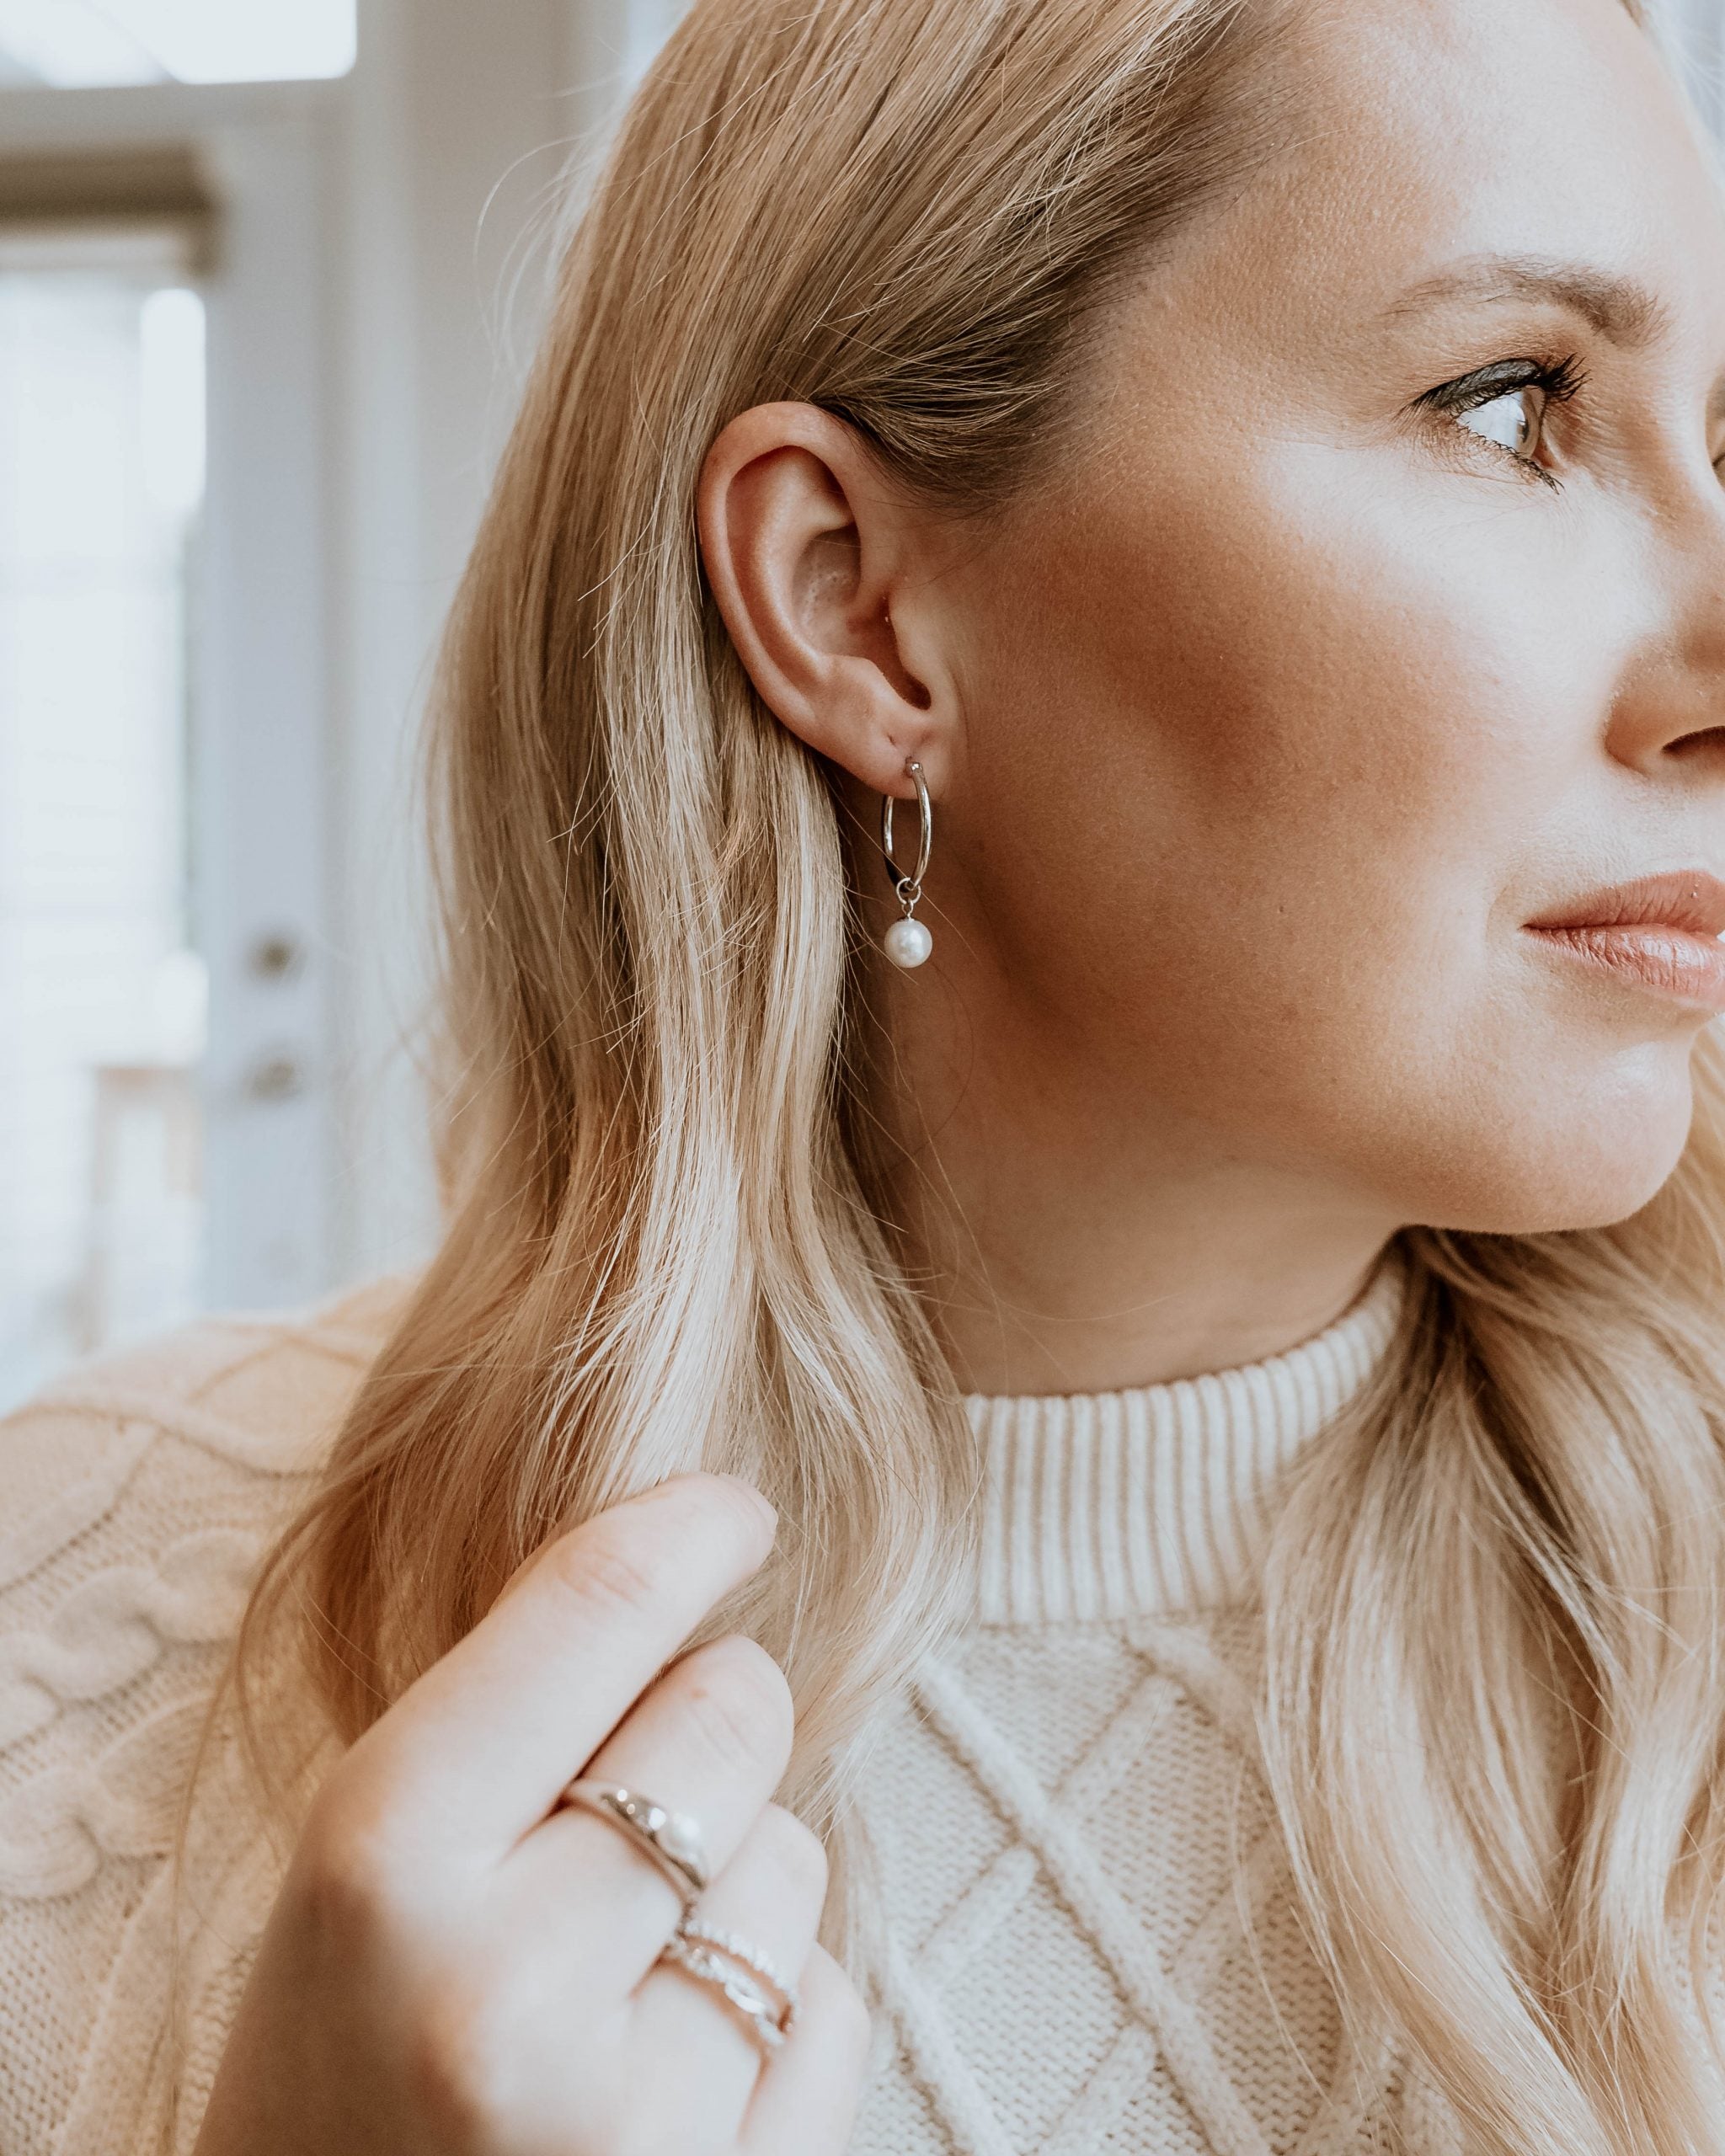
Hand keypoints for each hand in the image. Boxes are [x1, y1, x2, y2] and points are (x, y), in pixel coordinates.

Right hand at [193, 1474, 870, 2155]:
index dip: (688, 1529)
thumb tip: (677, 1557)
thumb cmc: (332, 2074)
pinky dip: (783, 2011)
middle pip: (730, 1713)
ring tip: (625, 1968)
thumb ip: (495, 1727)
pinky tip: (676, 2063)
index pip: (593, 1607)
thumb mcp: (354, 1877)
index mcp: (380, 1862)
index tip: (734, 1509)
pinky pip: (836, 2008)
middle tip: (641, 1789)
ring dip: (741, 1882)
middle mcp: (504, 1985)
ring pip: (797, 1860)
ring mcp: (629, 2117)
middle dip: (708, 1721)